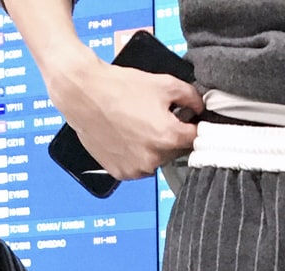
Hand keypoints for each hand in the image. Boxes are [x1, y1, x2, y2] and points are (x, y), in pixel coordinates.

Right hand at [45, 46, 204, 179]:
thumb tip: (201, 109)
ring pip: (158, 162)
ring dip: (156, 149)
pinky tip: (128, 138)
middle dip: (173, 137)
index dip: (196, 128)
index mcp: (169, 137)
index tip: (191, 121)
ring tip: (140, 127)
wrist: (83, 93)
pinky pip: (139, 168)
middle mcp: (154, 159)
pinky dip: (137, 156)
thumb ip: (190, 97)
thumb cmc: (121, 86)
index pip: (197, 140)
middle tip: (159, 118)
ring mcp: (137, 169)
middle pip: (177, 152)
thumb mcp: (163, 83)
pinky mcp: (122, 173)